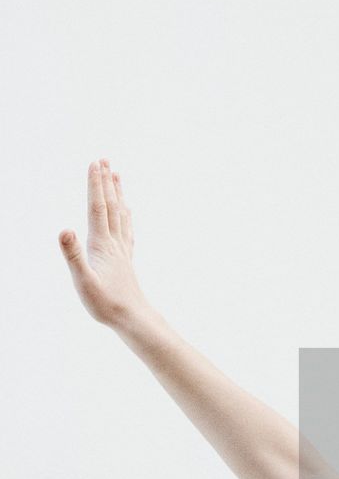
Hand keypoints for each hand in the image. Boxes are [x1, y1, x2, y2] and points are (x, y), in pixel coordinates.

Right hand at [59, 160, 151, 327]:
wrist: (133, 319)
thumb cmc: (106, 304)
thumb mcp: (83, 281)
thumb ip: (73, 255)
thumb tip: (64, 229)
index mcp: (102, 244)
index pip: (97, 207)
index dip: (95, 185)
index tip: (94, 163)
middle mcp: (115, 243)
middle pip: (110, 206)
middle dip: (105, 182)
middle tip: (104, 160)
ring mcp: (122, 250)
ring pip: (121, 215)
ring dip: (117, 194)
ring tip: (117, 176)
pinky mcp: (126, 260)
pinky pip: (126, 230)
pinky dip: (125, 215)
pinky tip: (127, 212)